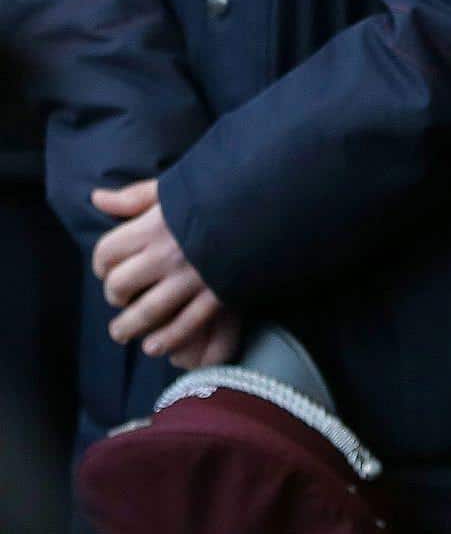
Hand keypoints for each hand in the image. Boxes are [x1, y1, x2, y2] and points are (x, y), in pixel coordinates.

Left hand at [92, 180, 237, 365]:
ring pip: (146, 312)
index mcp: (154, 226)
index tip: (106, 269)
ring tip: (122, 333)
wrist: (270, 203)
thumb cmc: (219, 193)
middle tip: (119, 299)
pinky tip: (154, 345)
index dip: (101, 264)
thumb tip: (97, 198)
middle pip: (121, 284)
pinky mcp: (217, 295)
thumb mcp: (174, 188)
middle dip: (114, 296)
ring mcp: (192, 278)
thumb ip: (135, 197)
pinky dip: (166, 339)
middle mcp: (167, 254)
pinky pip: (184, 325)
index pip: (108, 252)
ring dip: (128, 327)